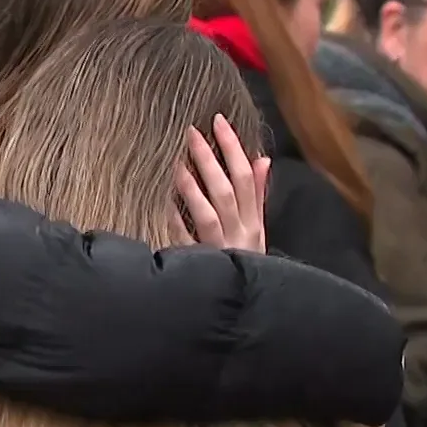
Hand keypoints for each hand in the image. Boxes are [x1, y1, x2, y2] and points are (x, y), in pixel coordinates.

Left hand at [175, 114, 269, 252]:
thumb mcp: (256, 228)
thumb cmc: (244, 259)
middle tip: (192, 134)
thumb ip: (256, 194)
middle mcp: (239, 233)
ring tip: (177, 164)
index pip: (245, 178)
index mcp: (253, 222)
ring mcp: (219, 249)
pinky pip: (186, 240)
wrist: (242, 304)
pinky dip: (177, 221)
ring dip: (192, 188)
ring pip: (208, 214)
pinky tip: (165, 202)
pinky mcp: (201, 264)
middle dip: (210, 161)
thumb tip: (262, 159)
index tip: (218, 122)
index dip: (233, 148)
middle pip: (226, 191)